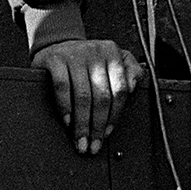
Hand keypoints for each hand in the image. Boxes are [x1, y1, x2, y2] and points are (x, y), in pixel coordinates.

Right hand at [34, 38, 145, 154]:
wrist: (57, 45)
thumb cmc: (87, 59)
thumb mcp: (112, 59)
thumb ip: (130, 70)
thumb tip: (133, 87)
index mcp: (113, 53)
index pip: (119, 89)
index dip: (114, 115)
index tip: (108, 133)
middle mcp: (96, 52)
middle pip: (101, 96)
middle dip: (97, 125)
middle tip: (93, 144)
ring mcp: (75, 55)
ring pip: (83, 96)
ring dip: (81, 123)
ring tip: (80, 140)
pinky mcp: (56, 60)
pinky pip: (62, 87)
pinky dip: (65, 107)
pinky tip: (67, 121)